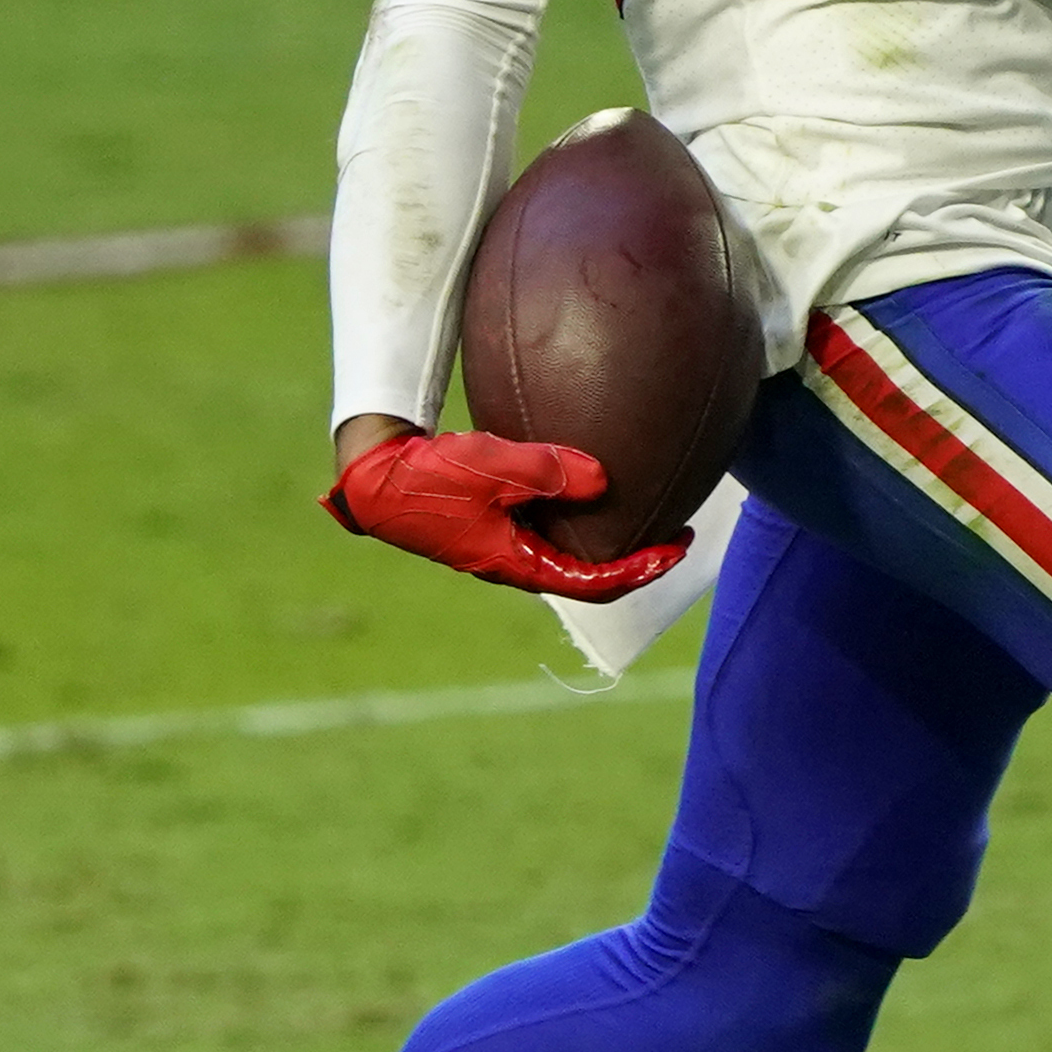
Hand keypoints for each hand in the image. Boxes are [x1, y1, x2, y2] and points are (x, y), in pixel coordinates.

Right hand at [324, 428, 692, 599]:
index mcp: (517, 564)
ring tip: (645, 509)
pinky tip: (590, 479)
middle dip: (637, 558)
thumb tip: (607, 480)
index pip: (596, 583)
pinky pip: (548, 526)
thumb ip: (546, 471)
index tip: (679, 549)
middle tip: (678, 535)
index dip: (643, 570)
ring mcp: (502, 544)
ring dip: (608, 536)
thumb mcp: (489, 468)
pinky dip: (577, 513)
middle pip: (589, 575)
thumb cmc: (425, 477)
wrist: (372, 477)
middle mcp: (514, 562)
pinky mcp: (491, 521)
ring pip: (568, 551)